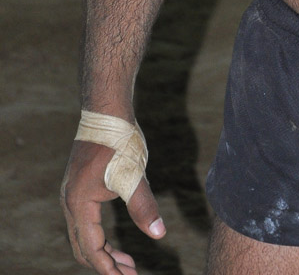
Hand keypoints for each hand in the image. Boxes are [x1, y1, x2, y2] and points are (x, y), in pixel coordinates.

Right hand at [61, 140, 164, 272]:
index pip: (92, 248)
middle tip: (130, 274)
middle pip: (83, 247)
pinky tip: (116, 240)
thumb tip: (159, 234)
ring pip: (83, 236)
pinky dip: (99, 236)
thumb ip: (144, 207)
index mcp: (79, 203)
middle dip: (105, 265)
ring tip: (126, 263)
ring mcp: (71, 194)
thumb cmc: (120, 141)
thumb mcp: (134, 175)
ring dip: (103, 252)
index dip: (109, 269)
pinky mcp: (79, 187)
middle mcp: (69, 202)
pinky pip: (85, 222)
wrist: (107, 110)